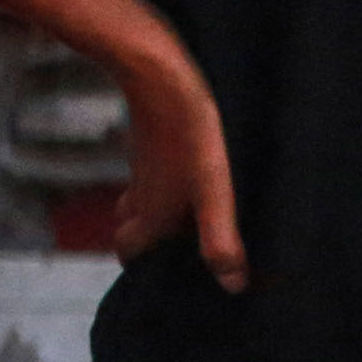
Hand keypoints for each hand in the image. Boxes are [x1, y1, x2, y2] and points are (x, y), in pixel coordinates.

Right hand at [111, 32, 244, 291]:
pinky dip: (167, 184)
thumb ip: (220, 239)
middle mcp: (139, 195)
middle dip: (150, 243)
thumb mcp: (213, 194)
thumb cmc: (190, 141)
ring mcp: (142, 166)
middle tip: (186, 252)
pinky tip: (196, 178)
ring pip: (141, 199)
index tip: (167, 280)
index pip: (129, 252)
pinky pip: (152, 172)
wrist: (160, 76)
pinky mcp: (152, 142)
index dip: (142, 268)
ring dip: (160, 213)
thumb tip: (232, 285)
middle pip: (133, 228)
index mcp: (149, 216)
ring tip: (197, 221)